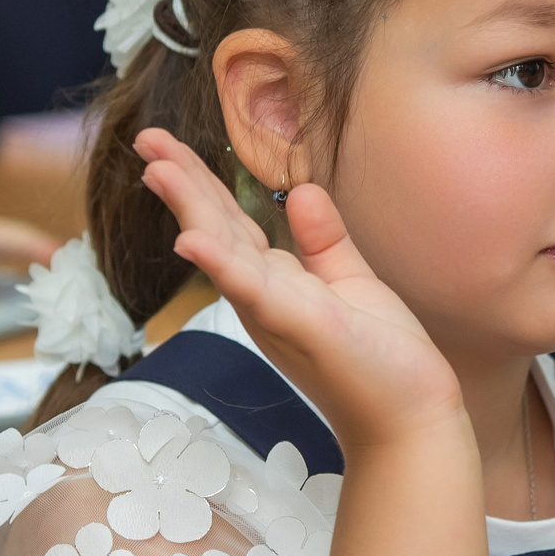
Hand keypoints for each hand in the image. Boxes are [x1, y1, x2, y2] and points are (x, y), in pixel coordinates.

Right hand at [135, 129, 466, 453]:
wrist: (409, 417)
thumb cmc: (380, 358)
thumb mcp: (349, 282)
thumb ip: (323, 240)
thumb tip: (302, 191)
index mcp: (273, 283)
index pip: (228, 223)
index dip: (199, 183)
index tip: (166, 147)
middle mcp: (262, 297)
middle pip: (214, 229)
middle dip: (180, 183)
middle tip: (144, 138)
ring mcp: (275, 312)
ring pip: (224, 252)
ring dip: (190, 210)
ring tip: (157, 170)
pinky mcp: (300, 325)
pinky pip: (254, 290)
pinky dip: (222, 264)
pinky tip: (192, 240)